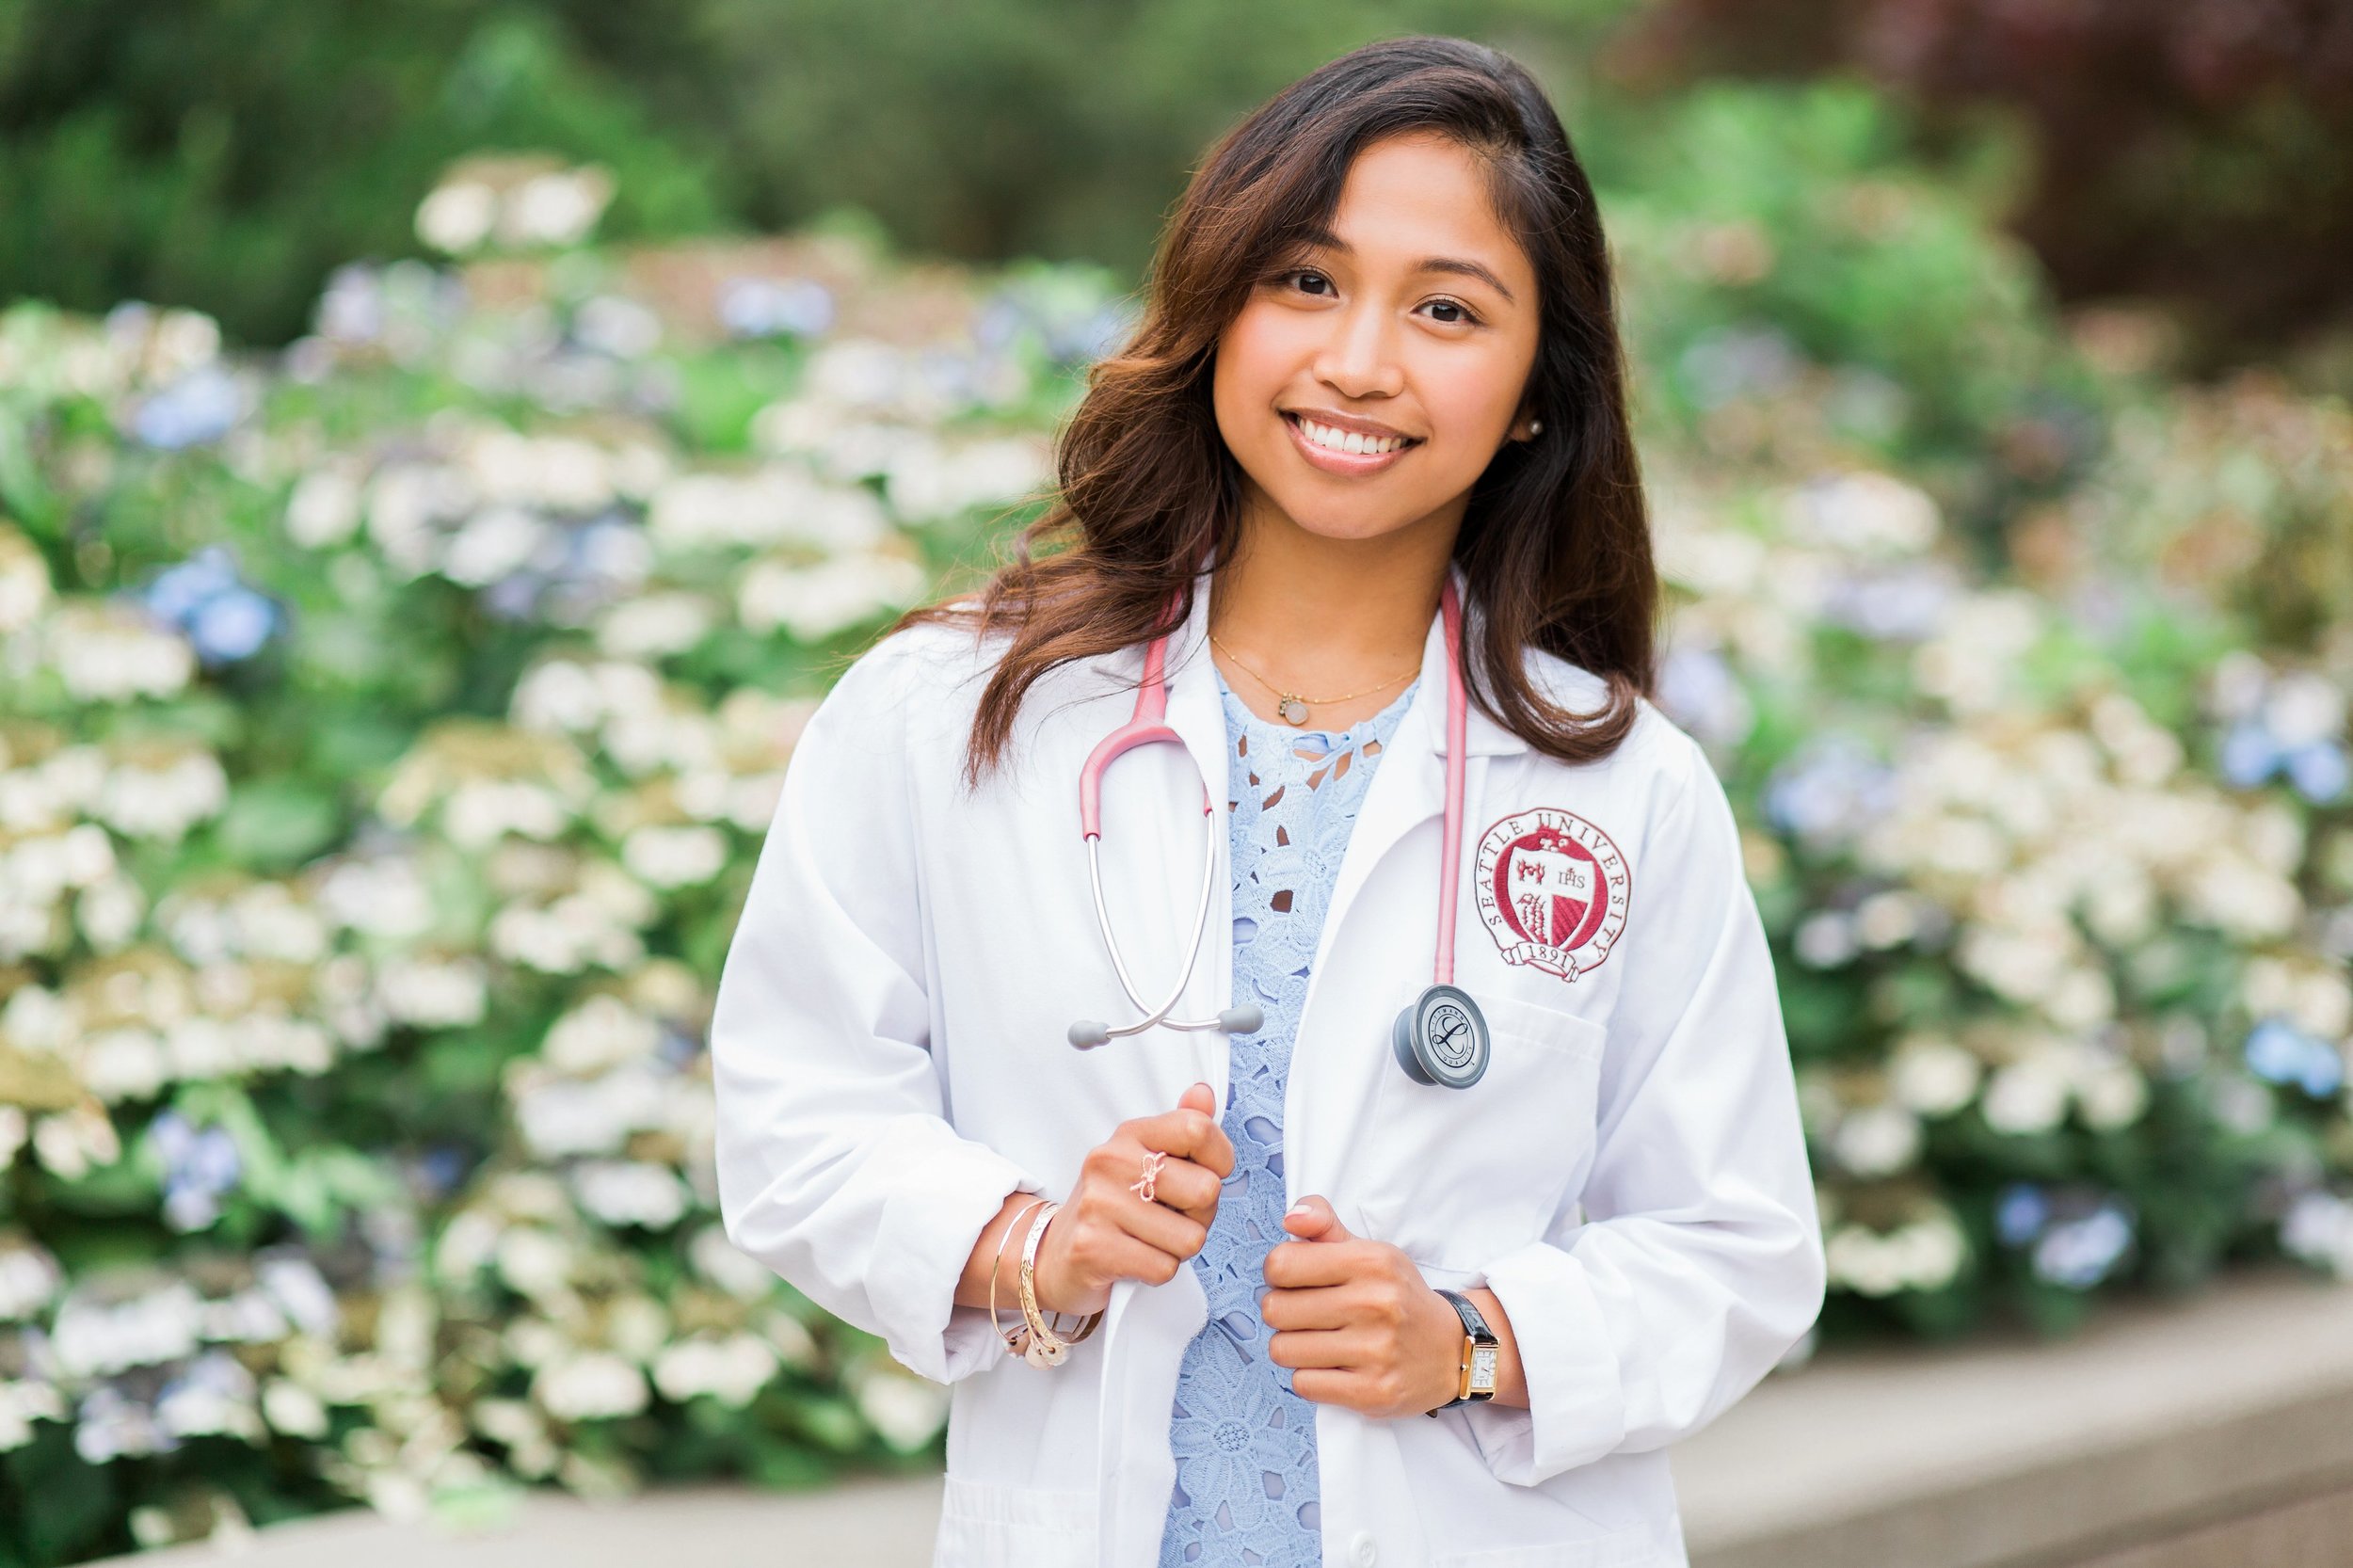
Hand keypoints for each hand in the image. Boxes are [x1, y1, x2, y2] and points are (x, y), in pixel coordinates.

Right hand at [1031, 1082, 1234, 1315]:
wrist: (1053, 1255)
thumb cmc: (1113, 1208)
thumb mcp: (1143, 1161)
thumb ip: (1181, 1129)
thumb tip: (1203, 1093)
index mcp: (1130, 1134)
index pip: (1198, 1128)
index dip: (1220, 1159)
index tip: (1203, 1174)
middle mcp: (1111, 1161)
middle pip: (1206, 1189)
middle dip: (1199, 1215)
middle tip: (1169, 1218)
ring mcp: (1099, 1204)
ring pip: (1191, 1237)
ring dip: (1178, 1249)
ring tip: (1149, 1240)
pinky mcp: (1093, 1248)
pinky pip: (1164, 1268)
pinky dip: (1158, 1272)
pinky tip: (1134, 1261)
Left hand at [1261, 1195, 1465, 1418]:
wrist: (1452, 1350)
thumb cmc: (1397, 1297)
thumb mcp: (1370, 1252)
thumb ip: (1325, 1227)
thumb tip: (1291, 1217)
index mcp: (1370, 1261)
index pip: (1281, 1265)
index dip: (1278, 1274)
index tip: (1294, 1282)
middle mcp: (1374, 1304)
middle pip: (1275, 1310)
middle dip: (1282, 1313)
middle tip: (1306, 1316)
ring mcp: (1375, 1351)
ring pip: (1283, 1350)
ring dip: (1293, 1348)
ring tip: (1319, 1342)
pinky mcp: (1373, 1392)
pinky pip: (1303, 1384)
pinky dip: (1310, 1377)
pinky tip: (1333, 1367)